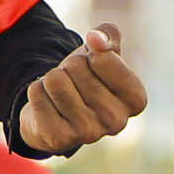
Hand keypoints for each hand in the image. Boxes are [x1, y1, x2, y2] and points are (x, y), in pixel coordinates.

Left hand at [15, 21, 148, 154]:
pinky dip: (38, 92)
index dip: (92, 53)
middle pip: (76, 66)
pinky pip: (37, 94)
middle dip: (70, 66)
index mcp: (136, 98)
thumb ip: (108, 35)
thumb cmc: (88, 77)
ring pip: (55, 80)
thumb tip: (96, 38)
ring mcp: (88, 133)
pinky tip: (48, 105)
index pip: (103, 57)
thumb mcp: (103, 52)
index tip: (94, 67)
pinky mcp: (59, 139)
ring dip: (52, 79)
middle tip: (74, 82)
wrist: (59, 112)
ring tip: (61, 92)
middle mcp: (116, 121)